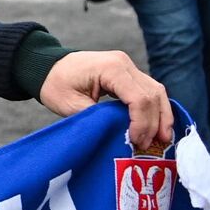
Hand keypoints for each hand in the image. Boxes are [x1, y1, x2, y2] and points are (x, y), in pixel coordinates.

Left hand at [37, 50, 173, 155]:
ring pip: (156, 91)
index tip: (136, 141)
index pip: (138, 98)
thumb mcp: (71, 105)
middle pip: (152, 95)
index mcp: (111, 68)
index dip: (142, 122)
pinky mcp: (127, 73)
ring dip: (161, 115)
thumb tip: (123, 132)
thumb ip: (99, 117)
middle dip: (154, 122)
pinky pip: (148, 90)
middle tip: (149, 146)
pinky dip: (154, 108)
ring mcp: (127, 66)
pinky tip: (156, 126)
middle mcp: (124, 63)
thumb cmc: (55, 84)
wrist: (46, 66)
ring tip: (162, 139)